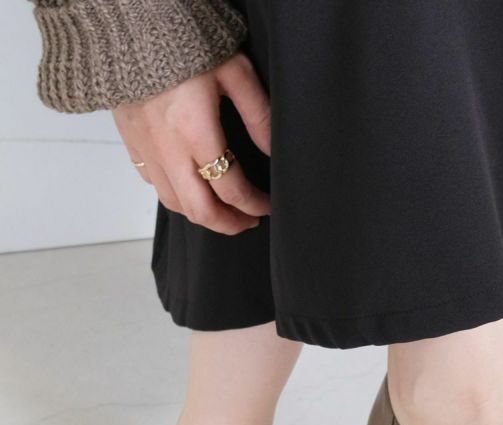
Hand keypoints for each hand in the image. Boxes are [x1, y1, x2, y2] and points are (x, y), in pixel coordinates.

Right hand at [113, 53, 271, 235]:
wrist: (127, 18)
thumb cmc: (182, 38)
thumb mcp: (234, 70)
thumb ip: (257, 114)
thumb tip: (273, 150)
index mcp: (195, 131)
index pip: (231, 189)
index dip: (254, 205)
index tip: (267, 206)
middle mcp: (167, 148)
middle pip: (200, 210)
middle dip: (229, 224)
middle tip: (248, 222)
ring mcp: (146, 148)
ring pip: (174, 203)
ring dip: (202, 215)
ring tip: (225, 211)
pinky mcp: (131, 142)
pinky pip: (154, 184)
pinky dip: (177, 196)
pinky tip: (193, 188)